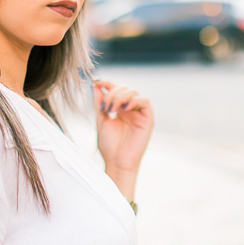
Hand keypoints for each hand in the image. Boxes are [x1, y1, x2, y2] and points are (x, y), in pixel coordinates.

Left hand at [93, 80, 153, 195]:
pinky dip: (134, 101)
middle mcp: (131, 109)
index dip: (108, 83)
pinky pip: (144, 101)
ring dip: (121, 96)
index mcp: (120, 108)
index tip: (97, 82)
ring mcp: (139, 113)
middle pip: (125, 88)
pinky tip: (124, 109)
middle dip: (112, 93)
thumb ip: (99, 102)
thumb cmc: (109, 145)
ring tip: (112, 108)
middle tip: (105, 106)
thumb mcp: (101, 120)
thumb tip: (95, 84)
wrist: (117, 162)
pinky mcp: (147, 119)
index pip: (116, 89)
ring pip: (134, 92)